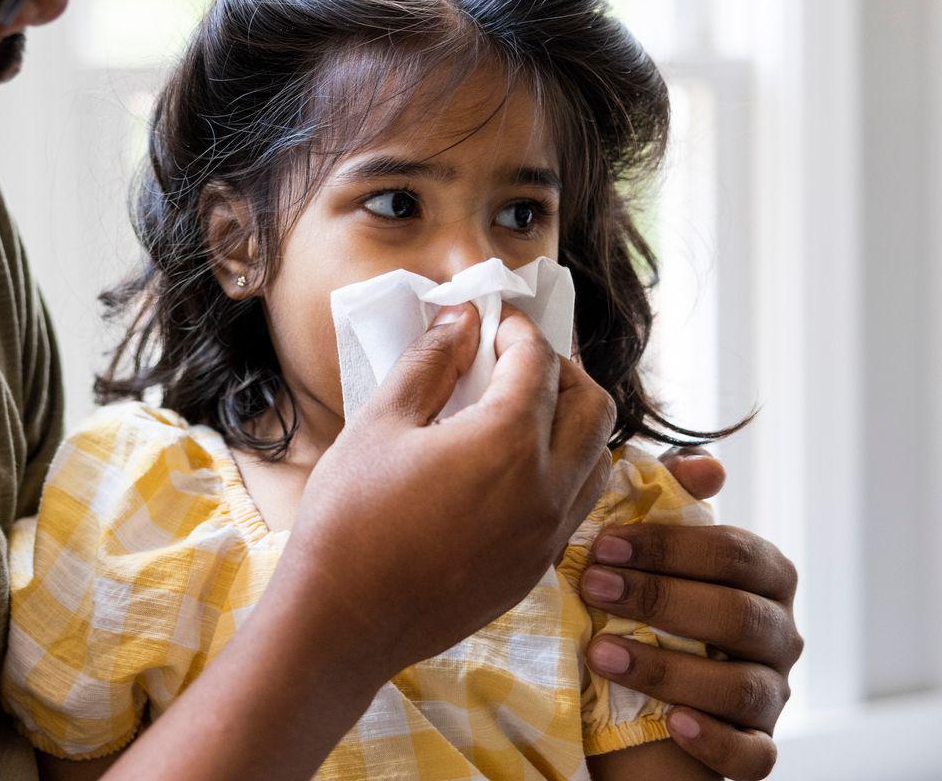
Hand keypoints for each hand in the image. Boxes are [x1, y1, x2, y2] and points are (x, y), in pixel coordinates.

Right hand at [272, 305, 617, 682]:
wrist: (344, 620)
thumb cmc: (350, 517)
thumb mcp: (380, 423)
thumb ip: (430, 363)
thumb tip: (461, 320)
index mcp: (508, 443)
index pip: (538, 362)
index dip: (516, 330)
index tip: (490, 322)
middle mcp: (546, 488)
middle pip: (593, 406)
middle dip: (561, 370)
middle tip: (515, 361)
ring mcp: (548, 534)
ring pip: (597, 459)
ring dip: (572, 423)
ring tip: (521, 413)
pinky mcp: (537, 568)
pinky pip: (575, 505)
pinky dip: (561, 471)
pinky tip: (511, 469)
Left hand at [578, 454, 802, 780]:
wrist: (637, 696)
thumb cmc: (646, 605)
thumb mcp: (652, 554)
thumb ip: (671, 502)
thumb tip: (708, 465)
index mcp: (765, 576)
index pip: (734, 553)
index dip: (669, 546)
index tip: (601, 544)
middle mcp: (780, 633)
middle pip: (739, 615)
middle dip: (660, 598)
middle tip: (591, 587)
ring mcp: (773, 694)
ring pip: (743, 686)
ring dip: (668, 668)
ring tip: (601, 653)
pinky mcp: (757, 746)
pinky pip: (754, 753)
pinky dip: (716, 740)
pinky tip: (674, 724)